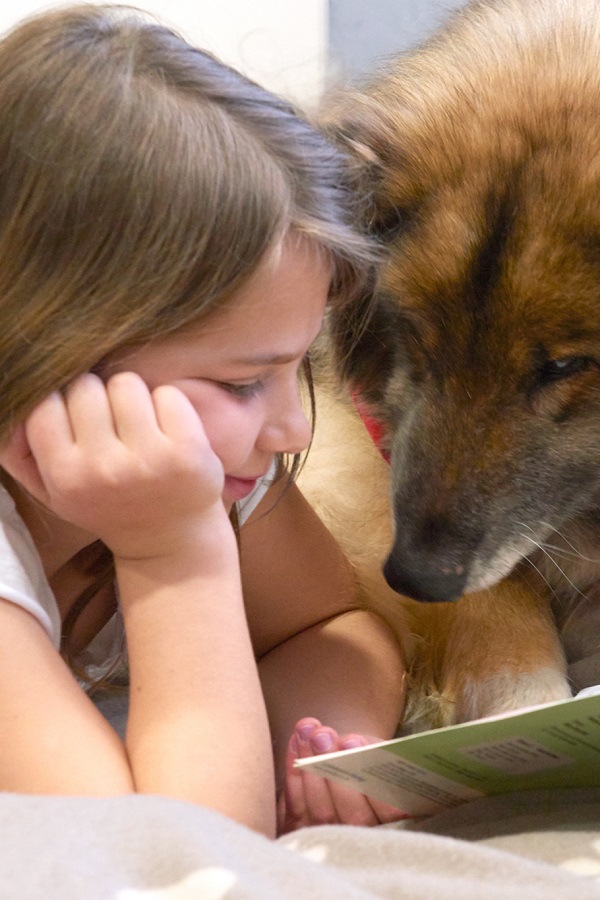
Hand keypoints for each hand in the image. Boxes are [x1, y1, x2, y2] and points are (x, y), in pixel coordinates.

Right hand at [0, 373, 228, 558]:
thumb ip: (19, 453)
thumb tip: (6, 409)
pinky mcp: (189, 451)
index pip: (44, 404)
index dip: (60, 403)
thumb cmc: (107, 504)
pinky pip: (168, 394)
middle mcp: (105, 469)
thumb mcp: (55, 492)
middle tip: (111, 425)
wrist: (169, 540)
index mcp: (66, 478)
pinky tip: (168, 432)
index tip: (76, 420)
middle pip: (86, 386)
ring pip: (126, 383)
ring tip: (138, 427)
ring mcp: (150, 459)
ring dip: (132, 397)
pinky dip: (168, 405)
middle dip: (97, 397)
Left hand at [277, 717, 408, 833]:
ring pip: (321, 811)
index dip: (370, 775)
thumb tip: (351, 743)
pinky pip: (297, 809)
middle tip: (322, 735)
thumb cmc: (373, 763)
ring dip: (310, 766)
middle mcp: (368, 838)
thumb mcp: (382, 756)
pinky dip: (293, 774)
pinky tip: (295, 742)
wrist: (355, 774)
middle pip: (351, 812)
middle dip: (333, 768)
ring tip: (306, 731)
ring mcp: (335, 841)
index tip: (351, 741)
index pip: (389, 808)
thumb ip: (374, 752)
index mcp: (398, 821)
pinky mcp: (307, 835)